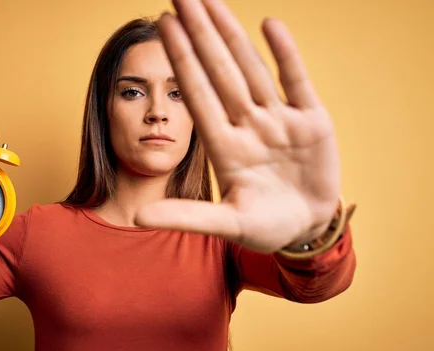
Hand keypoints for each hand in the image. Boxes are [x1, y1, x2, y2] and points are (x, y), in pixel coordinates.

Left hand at [135, 0, 341, 252]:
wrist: (306, 229)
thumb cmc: (264, 228)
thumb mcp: (225, 223)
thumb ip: (185, 216)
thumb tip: (137, 217)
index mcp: (224, 145)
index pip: (197, 93)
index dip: (181, 59)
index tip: (164, 25)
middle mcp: (247, 125)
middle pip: (219, 71)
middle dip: (200, 34)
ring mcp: (279, 120)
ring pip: (251, 68)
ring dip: (232, 35)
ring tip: (211, 1)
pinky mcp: (313, 121)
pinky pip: (296, 80)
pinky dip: (286, 54)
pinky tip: (269, 25)